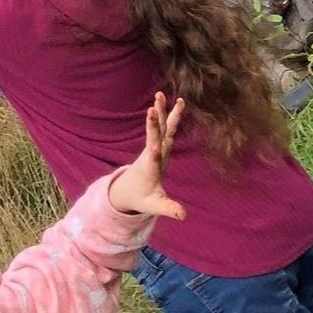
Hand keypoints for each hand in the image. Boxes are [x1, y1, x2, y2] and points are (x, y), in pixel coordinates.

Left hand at [108, 93, 186, 220]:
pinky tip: (177, 102)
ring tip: (160, 95)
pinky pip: (166, 127)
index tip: (154, 146)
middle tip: (153, 107)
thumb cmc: (142, 197)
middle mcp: (152, 154)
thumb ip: (168, 209)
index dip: (154, 153)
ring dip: (161, 112)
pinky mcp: (160, 144)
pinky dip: (170, 115)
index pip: (152, 159)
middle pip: (154, 136)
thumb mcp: (155, 206)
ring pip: (160, 127)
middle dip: (154, 124)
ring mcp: (156, 147)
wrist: (128, 189)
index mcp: (151, 168)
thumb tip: (183, 217)